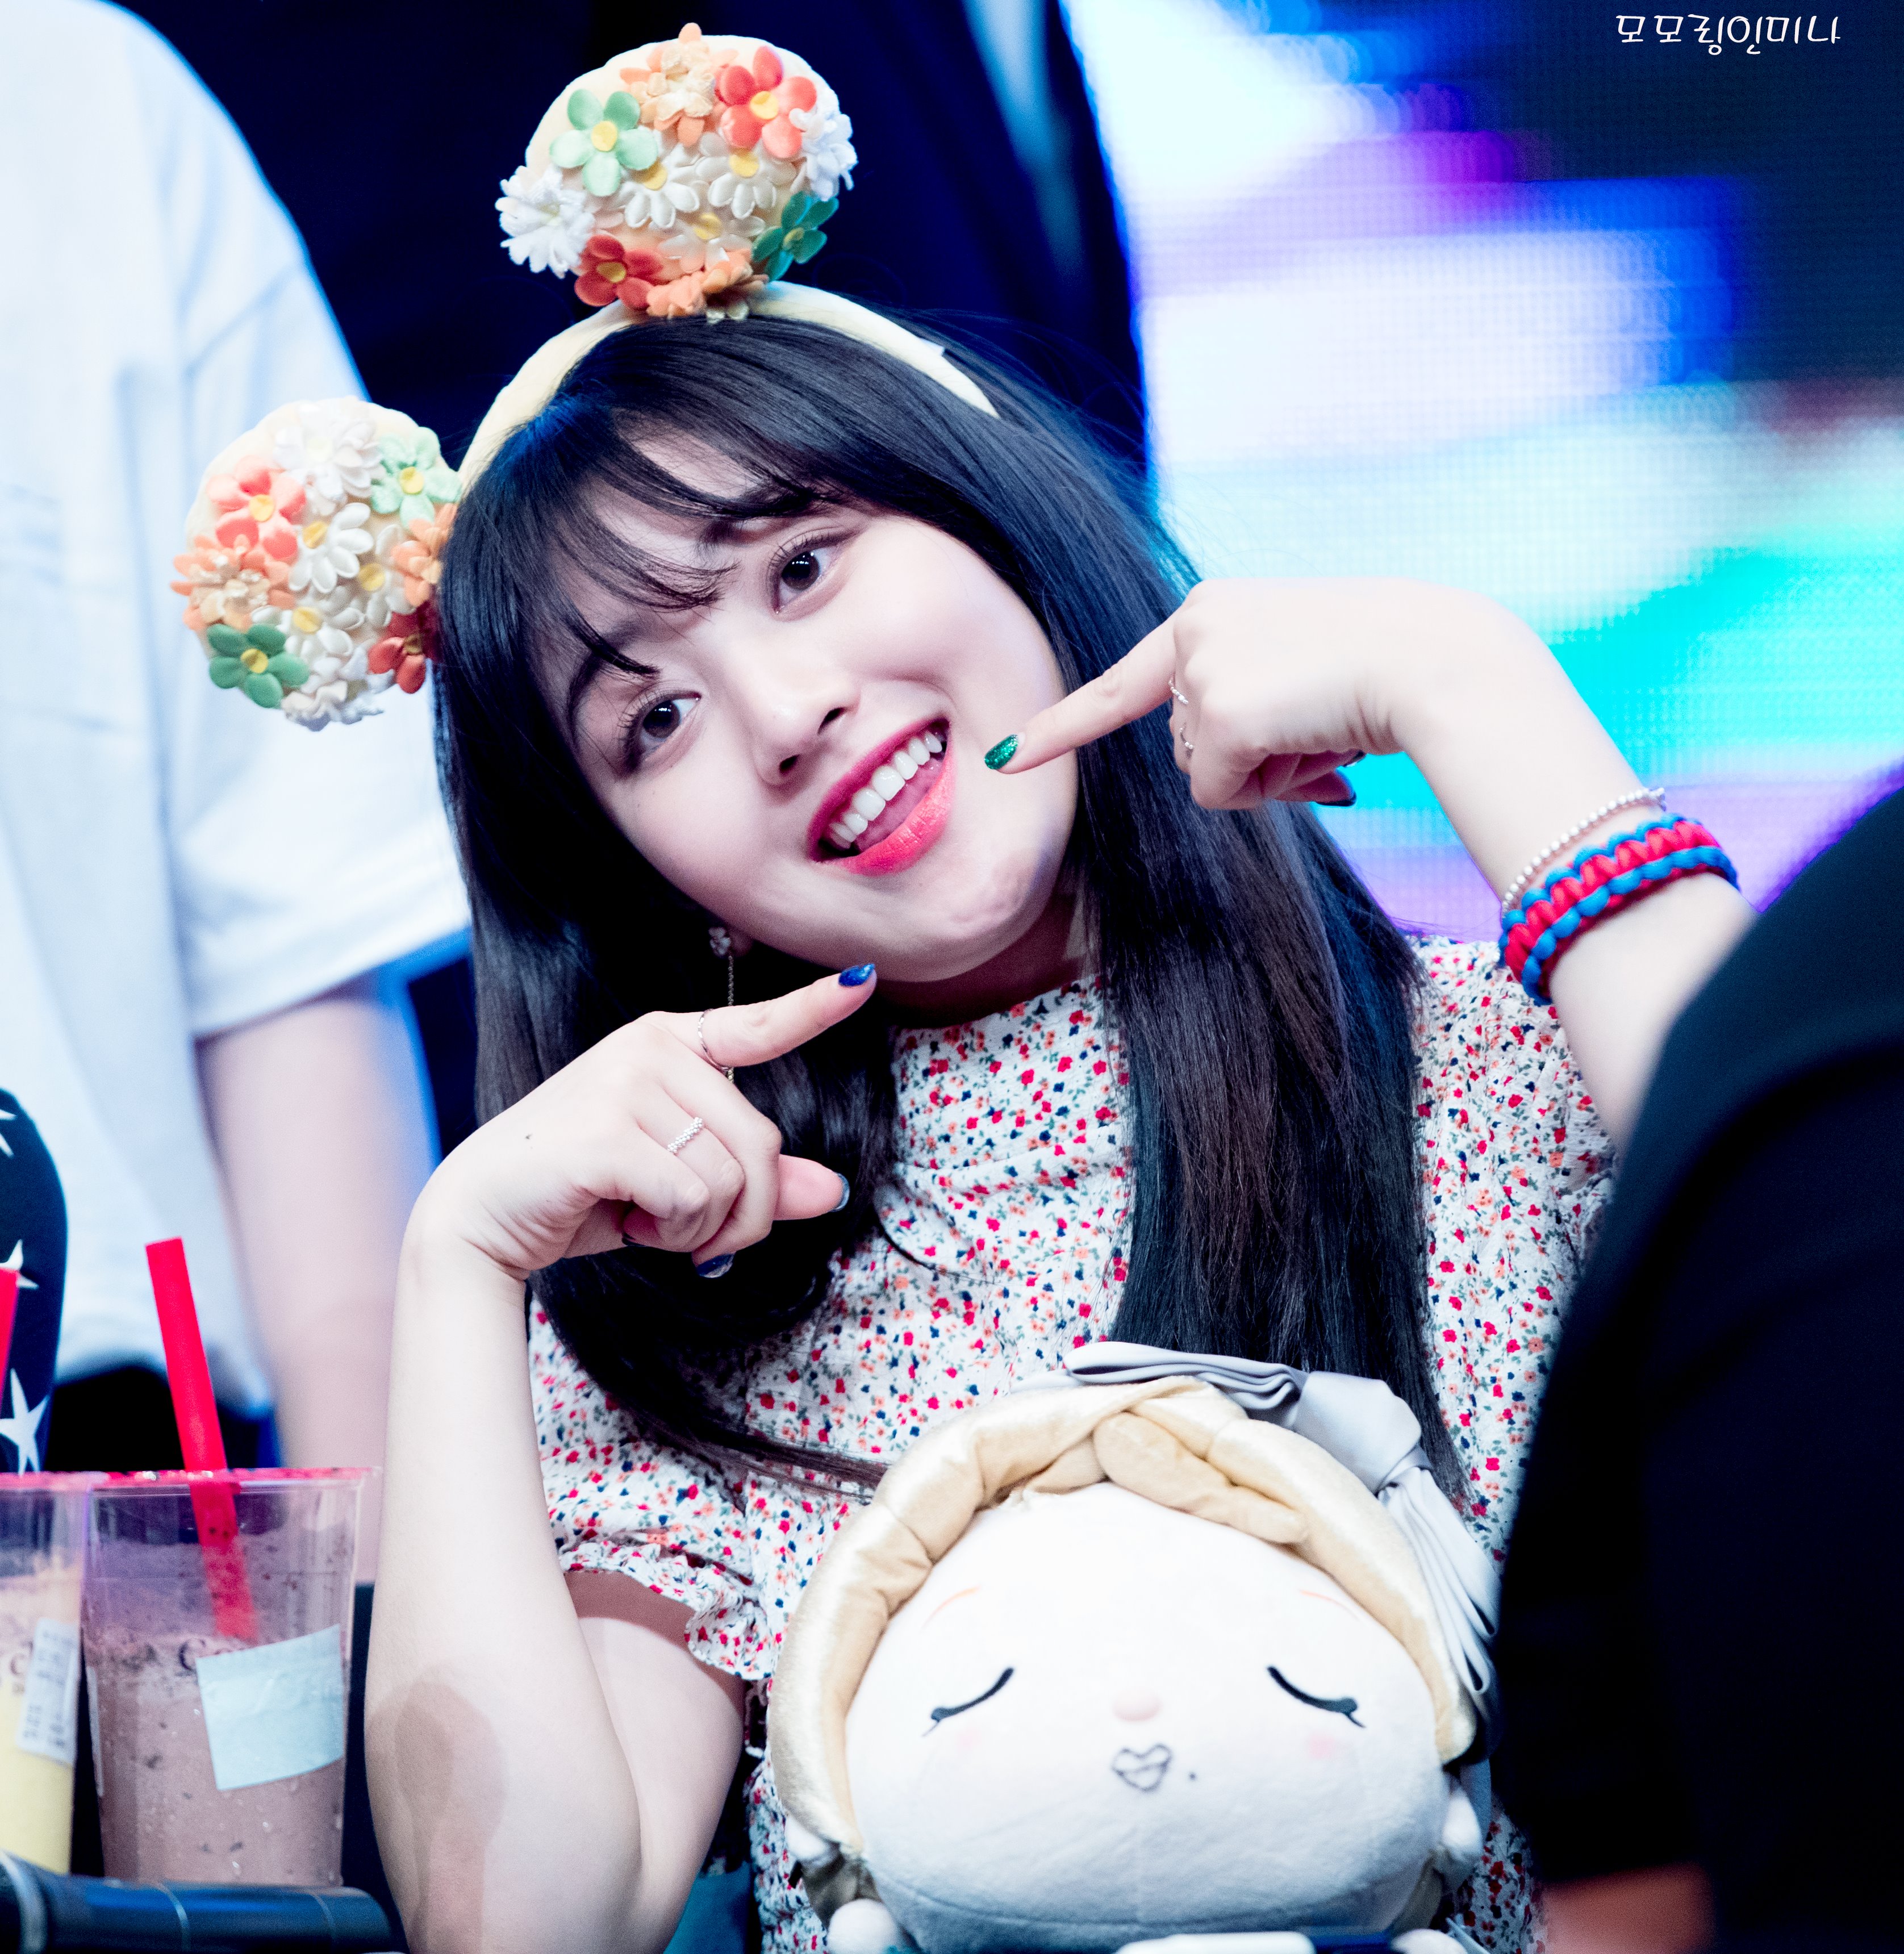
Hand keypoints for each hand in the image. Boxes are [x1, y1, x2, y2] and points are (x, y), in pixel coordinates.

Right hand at [410, 969, 877, 1280]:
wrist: (482, 1218)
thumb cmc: (583, 1193)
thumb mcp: (679, 1186)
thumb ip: (754, 1183)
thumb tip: (833, 1190)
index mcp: (668, 1046)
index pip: (754, 1026)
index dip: (813, 1007)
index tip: (862, 982)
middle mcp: (650, 1051)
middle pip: (760, 1142)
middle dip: (745, 1211)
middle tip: (699, 1237)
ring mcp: (625, 1083)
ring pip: (729, 1176)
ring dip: (704, 1229)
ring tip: (651, 1223)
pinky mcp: (607, 1131)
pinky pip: (693, 1198)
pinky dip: (675, 1235)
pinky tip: (631, 1225)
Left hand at [987, 578, 1513, 809]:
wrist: (1436, 660)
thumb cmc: (1388, 669)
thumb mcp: (1300, 667)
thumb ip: (1245, 701)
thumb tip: (1217, 772)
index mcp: (1210, 611)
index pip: (1122, 680)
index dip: (1063, 725)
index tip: (1007, 757)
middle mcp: (1193, 629)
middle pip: (1183, 740)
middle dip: (1244, 755)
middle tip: (1314, 725)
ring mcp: (1201, 670)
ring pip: (1201, 770)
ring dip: (1262, 771)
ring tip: (1322, 727)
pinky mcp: (1218, 715)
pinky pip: (1218, 794)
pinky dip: (1266, 789)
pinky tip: (1313, 745)